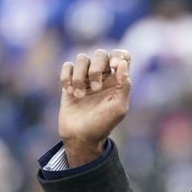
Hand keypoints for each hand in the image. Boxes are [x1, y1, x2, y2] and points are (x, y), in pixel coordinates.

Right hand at [58, 48, 132, 165]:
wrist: (81, 138)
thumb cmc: (102, 125)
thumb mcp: (119, 108)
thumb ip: (124, 85)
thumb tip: (123, 64)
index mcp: (117, 80)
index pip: (122, 56)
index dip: (118, 56)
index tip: (114, 67)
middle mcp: (102, 76)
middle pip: (100, 54)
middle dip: (97, 69)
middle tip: (96, 89)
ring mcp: (85, 78)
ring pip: (81, 58)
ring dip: (80, 76)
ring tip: (80, 95)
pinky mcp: (69, 82)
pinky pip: (67, 66)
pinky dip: (67, 76)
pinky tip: (69, 91)